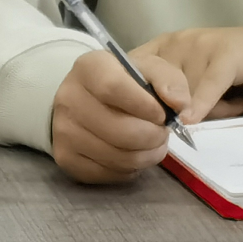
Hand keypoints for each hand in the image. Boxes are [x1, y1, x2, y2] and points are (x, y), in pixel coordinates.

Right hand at [51, 47, 193, 184]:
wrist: (89, 100)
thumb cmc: (126, 83)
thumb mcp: (150, 69)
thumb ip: (169, 80)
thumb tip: (179, 105)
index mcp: (89, 68)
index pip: (113, 88)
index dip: (144, 106)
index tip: (162, 114)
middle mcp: (68, 98)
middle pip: (118, 130)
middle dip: (152, 136)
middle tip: (162, 133)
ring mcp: (62, 131)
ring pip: (117, 156)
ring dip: (146, 155)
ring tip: (153, 144)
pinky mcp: (65, 158)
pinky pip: (108, 174)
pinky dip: (129, 169)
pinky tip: (133, 154)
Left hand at [137, 26, 242, 122]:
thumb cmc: (234, 78)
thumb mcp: (197, 91)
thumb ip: (173, 104)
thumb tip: (152, 130)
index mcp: (162, 49)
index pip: (131, 75)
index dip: (132, 103)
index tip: (139, 129)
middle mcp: (177, 42)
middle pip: (158, 89)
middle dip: (175, 112)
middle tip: (207, 115)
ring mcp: (201, 44)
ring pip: (185, 92)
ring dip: (207, 111)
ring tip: (233, 104)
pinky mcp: (227, 53)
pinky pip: (208, 83)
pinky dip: (201, 103)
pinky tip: (193, 120)